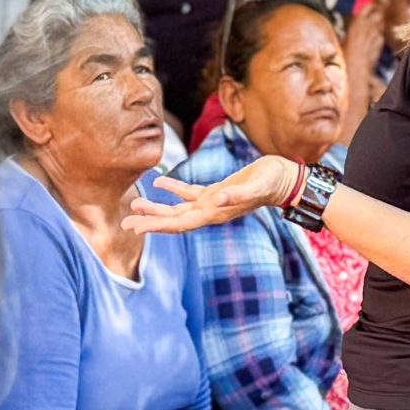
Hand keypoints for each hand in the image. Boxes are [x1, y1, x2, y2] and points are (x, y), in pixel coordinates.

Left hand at [126, 156, 300, 234]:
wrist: (285, 180)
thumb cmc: (272, 182)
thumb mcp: (256, 186)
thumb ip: (238, 194)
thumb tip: (218, 198)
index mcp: (216, 212)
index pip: (181, 223)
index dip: (158, 226)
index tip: (137, 229)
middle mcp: (211, 211)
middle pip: (174, 221)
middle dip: (149, 222)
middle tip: (124, 225)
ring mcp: (212, 202)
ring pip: (178, 209)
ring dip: (157, 209)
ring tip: (135, 206)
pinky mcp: (215, 191)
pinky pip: (189, 193)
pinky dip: (173, 189)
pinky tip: (159, 182)